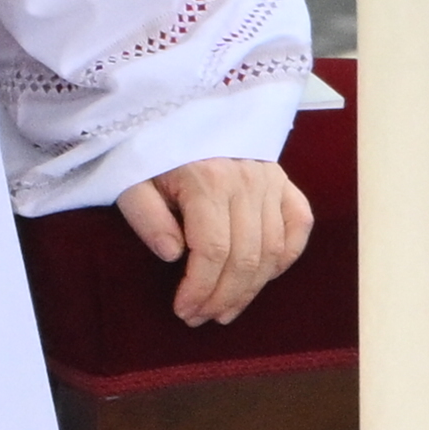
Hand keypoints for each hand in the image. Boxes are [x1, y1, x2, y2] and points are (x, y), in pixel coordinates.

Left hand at [115, 157, 313, 325]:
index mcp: (207, 180)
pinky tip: (265, 278)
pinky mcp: (283, 180)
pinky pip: (299, 224)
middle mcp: (247, 180)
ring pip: (274, 248)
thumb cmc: (147, 152)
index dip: (200, 288)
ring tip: (226, 310)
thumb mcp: (129, 181)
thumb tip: (173, 256)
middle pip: (247, 256)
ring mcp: (271, 180)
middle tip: (202, 317)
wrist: (170, 112)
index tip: (183, 309)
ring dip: (253, 287)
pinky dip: (287, 256)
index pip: (212, 250)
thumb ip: (147, 218)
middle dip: (224, 296)